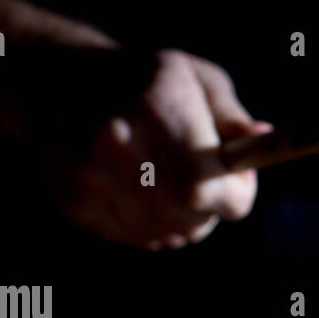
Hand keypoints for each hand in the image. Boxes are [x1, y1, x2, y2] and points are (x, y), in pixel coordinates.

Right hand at [40, 49, 268, 249]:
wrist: (57, 82)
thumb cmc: (146, 80)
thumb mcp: (197, 79)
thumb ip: (231, 116)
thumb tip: (262, 139)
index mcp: (159, 105)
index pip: (208, 185)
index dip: (238, 189)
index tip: (239, 174)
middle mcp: (118, 143)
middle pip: (193, 218)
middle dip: (213, 205)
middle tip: (205, 176)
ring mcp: (89, 177)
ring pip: (168, 234)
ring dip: (185, 218)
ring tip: (172, 179)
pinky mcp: (73, 202)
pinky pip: (136, 238)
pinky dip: (153, 224)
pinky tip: (143, 188)